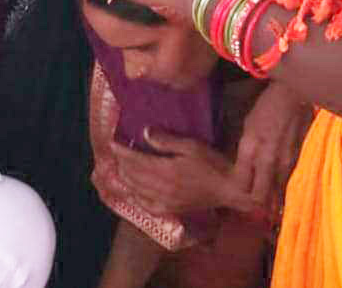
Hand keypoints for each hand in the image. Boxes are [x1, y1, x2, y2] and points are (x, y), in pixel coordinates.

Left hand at [111, 131, 252, 215]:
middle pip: (135, 176)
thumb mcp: (190, 146)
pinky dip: (137, 199)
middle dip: (121, 164)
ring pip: (138, 191)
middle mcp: (162, 189)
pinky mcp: (172, 209)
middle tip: (114, 153)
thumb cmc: (211, 163)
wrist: (228, 189)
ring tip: (117, 169)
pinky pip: (148, 206)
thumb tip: (144, 132)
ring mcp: (167, 202)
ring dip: (126, 180)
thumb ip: (166, 140)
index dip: (122, 152)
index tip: (112, 143)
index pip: (137, 161)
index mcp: (166, 171)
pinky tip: (132, 193)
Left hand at [230, 83, 311, 216]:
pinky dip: (284, 192)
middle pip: (258, 196)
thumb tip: (245, 170)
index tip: (236, 198)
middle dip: (254, 205)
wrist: (293, 96)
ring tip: (268, 211)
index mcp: (250, 149)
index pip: (240, 184)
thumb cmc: (266, 107)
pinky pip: (289, 185)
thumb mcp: (248, 126)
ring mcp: (284, 163)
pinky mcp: (298, 163)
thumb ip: (246, 151)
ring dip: (271, 203)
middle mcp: (266, 160)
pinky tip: (282, 198)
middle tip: (252, 209)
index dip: (237, 195)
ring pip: (276, 195)